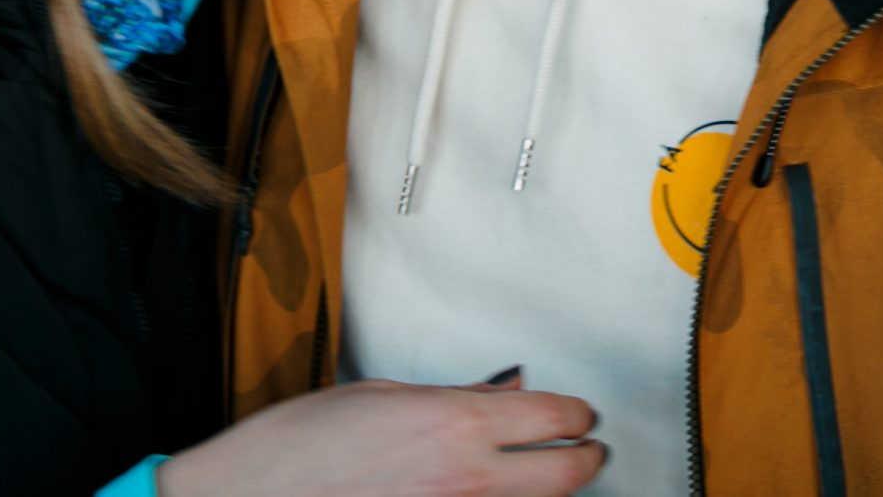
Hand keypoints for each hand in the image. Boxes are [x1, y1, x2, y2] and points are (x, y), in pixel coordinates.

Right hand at [157, 377, 606, 496]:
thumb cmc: (294, 449)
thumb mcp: (378, 395)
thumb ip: (451, 398)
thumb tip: (500, 395)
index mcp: (454, 423)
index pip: (554, 416)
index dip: (577, 413)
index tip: (580, 414)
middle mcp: (467, 478)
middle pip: (568, 475)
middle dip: (585, 457)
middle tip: (587, 447)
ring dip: (546, 491)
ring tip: (545, 476)